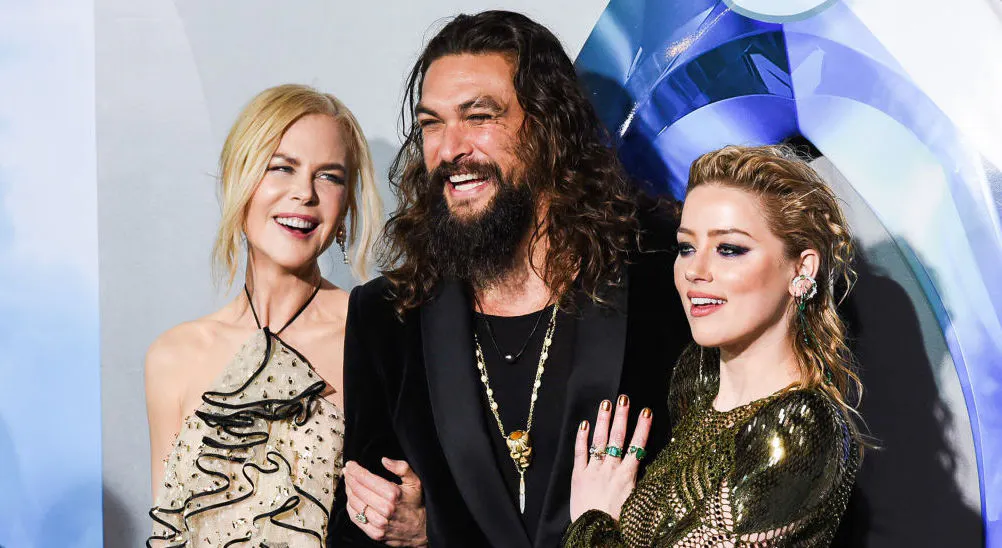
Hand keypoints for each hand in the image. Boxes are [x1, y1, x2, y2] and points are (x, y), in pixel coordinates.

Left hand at [344, 458, 427, 546]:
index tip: (350, 465)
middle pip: (357, 490)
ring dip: (348, 491)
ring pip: (354, 503)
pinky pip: (356, 518)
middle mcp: (385, 509)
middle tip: (347, 472)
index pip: (366, 479)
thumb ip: (402, 468)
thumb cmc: (416, 504)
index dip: (355, 470)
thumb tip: (385, 460)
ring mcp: (379, 523)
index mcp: (393, 494)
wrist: (422, 529)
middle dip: (349, 478)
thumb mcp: (415, 482)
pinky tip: (352, 499)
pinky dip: (350, 507)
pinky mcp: (375, 533)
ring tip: (349, 483)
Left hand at [569, 395, 651, 521]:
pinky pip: (579, 453)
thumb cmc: (619, 522)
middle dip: (622, 416)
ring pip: (600, 441)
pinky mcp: (578, 476)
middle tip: (624, 398)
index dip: (642, 428)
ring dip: (603, 421)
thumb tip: (646, 467)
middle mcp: (611, 469)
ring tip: (606, 403)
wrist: (596, 533)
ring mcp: (593, 471)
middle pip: (619, 438)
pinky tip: (583, 423)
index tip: (646, 411)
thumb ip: (640, 483)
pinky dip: (581, 438)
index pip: (638, 446)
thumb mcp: (637, 502)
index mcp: (628, 476)